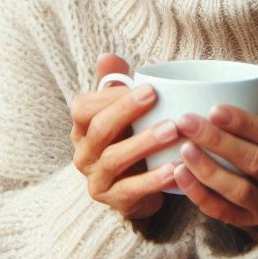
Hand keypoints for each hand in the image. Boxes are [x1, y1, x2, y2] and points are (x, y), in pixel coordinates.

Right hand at [70, 53, 179, 224]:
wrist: (138, 190)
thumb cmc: (130, 141)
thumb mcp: (123, 112)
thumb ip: (115, 84)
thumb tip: (106, 57)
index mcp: (82, 128)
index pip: (83, 107)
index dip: (110, 96)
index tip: (142, 86)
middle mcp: (83, 154)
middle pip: (99, 129)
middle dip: (126, 111)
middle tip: (155, 96)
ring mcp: (96, 180)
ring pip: (114, 158)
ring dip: (144, 142)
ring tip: (172, 130)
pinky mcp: (114, 201)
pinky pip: (132, 190)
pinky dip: (154, 179)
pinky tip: (175, 169)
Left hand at [173, 84, 257, 240]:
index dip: (246, 124)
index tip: (214, 108)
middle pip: (254, 162)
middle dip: (218, 141)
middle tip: (186, 122)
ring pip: (239, 190)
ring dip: (208, 169)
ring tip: (183, 148)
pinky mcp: (248, 222)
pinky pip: (222, 211)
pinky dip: (198, 193)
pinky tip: (179, 173)